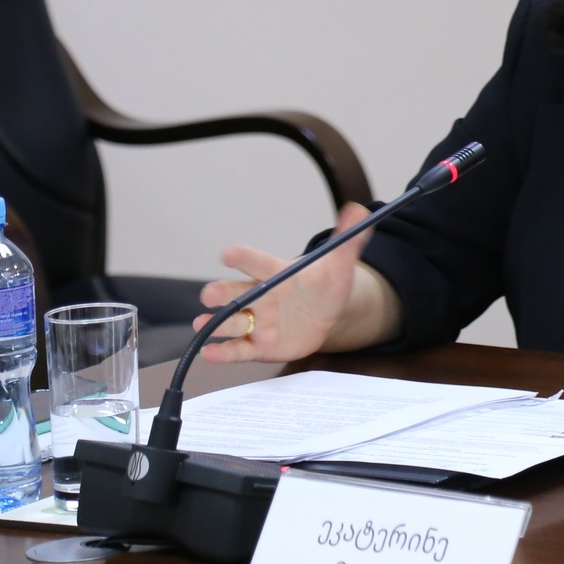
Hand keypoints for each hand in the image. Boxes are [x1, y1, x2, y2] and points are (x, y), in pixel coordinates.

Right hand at [193, 203, 377, 363]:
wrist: (328, 314)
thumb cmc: (325, 284)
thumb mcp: (339, 263)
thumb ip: (348, 239)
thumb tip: (361, 209)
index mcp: (275, 272)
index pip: (256, 261)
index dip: (243, 258)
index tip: (228, 254)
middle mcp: (259, 296)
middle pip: (233, 292)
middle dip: (219, 292)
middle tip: (210, 295)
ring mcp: (256, 322)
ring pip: (231, 321)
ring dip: (216, 322)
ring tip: (202, 324)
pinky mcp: (258, 346)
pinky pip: (237, 350)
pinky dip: (223, 352)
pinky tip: (210, 353)